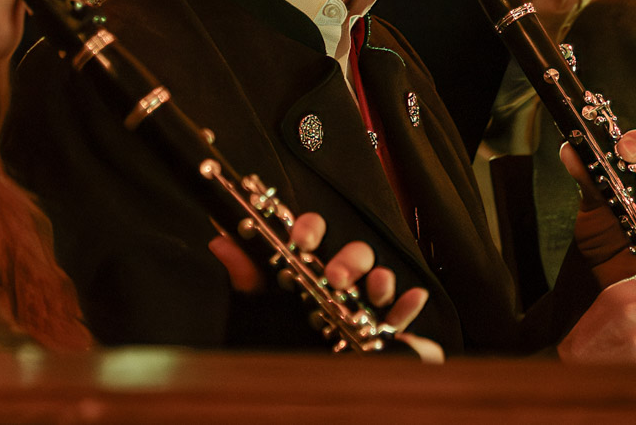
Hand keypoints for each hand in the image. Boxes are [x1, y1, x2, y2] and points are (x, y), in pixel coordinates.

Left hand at [208, 213, 442, 361]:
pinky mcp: (381, 337)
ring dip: (381, 278)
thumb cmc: (266, 355)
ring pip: (379, 281)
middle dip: (350, 259)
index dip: (310, 229)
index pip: (312, 238)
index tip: (302, 238)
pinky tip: (414, 298)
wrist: (273, 405)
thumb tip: (221, 243)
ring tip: (377, 288)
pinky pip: (400, 317)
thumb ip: (245, 282)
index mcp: (302, 274)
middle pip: (353, 256)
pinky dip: (408, 306)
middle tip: (337, 277)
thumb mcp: (251, 318)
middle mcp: (334, 288)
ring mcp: (359, 311)